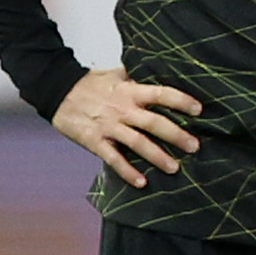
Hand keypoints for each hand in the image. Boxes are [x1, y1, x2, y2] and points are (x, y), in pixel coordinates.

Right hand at [54, 68, 202, 187]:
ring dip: (157, 157)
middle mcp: (123, 109)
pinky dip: (127, 171)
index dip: (181, 101)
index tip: (199, 110)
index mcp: (130, 91)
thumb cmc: (88, 83)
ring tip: (174, 168)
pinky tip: (141, 182)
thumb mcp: (114, 75)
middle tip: (195, 146)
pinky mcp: (94, 140)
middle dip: (176, 135)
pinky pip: (113, 158)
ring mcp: (109, 126)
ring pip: (137, 143)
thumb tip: (157, 71)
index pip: (161, 94)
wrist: (56, 91)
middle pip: (154, 122)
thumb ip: (135, 78)